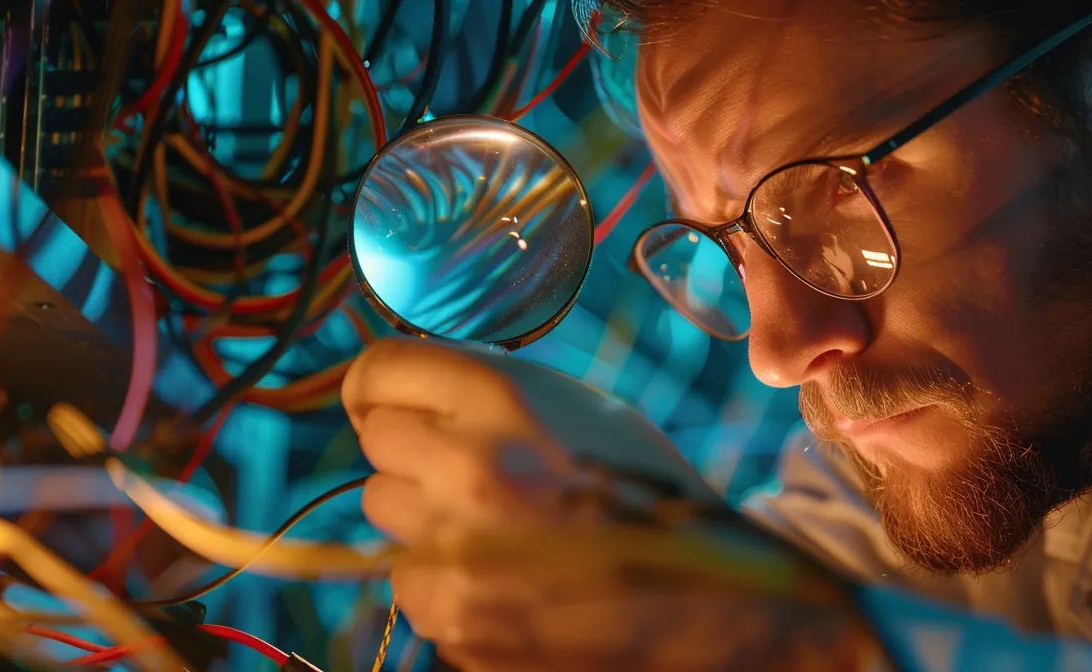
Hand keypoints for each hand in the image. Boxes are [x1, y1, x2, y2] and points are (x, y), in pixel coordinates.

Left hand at [344, 338, 879, 671]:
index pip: (376, 370)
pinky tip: (509, 572)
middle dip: (416, 449)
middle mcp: (465, 467)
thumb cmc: (651, 493)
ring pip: (384, 510)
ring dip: (425, 512)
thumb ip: (490, 389)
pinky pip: (409, 577)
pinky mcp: (450, 616)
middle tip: (474, 467)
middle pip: (376, 440)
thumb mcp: (583, 406)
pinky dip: (444, 573)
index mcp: (501, 399)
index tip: (394, 399)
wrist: (714, 602)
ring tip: (500, 523)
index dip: (385, 385)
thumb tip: (406, 387)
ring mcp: (450, 551)